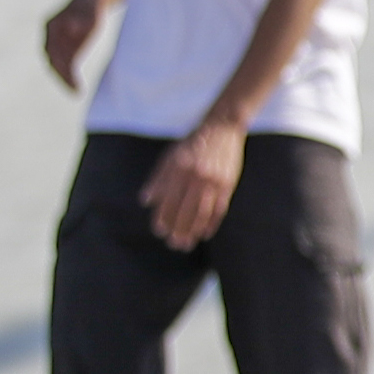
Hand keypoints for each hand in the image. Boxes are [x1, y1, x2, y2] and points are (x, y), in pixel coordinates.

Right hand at [42, 0, 103, 87]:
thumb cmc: (93, 3)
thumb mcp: (90, 9)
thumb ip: (81, 18)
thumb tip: (71, 29)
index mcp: (53, 25)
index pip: (52, 51)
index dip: (61, 68)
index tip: (72, 82)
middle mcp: (50, 32)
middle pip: (52, 59)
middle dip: (61, 76)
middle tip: (75, 92)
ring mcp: (55, 38)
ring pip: (55, 62)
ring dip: (63, 77)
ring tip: (76, 91)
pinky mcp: (64, 42)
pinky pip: (63, 61)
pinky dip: (68, 73)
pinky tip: (76, 85)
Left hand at [143, 119, 243, 251]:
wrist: (222, 129)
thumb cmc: (192, 144)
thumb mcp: (170, 156)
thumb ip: (158, 179)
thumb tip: (146, 201)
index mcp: (179, 168)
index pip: (168, 199)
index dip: (163, 216)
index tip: (159, 230)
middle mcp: (196, 175)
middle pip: (186, 209)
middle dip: (178, 229)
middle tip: (173, 243)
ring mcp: (214, 181)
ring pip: (202, 212)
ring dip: (193, 231)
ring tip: (187, 243)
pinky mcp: (227, 184)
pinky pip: (219, 209)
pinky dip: (211, 223)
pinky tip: (204, 233)